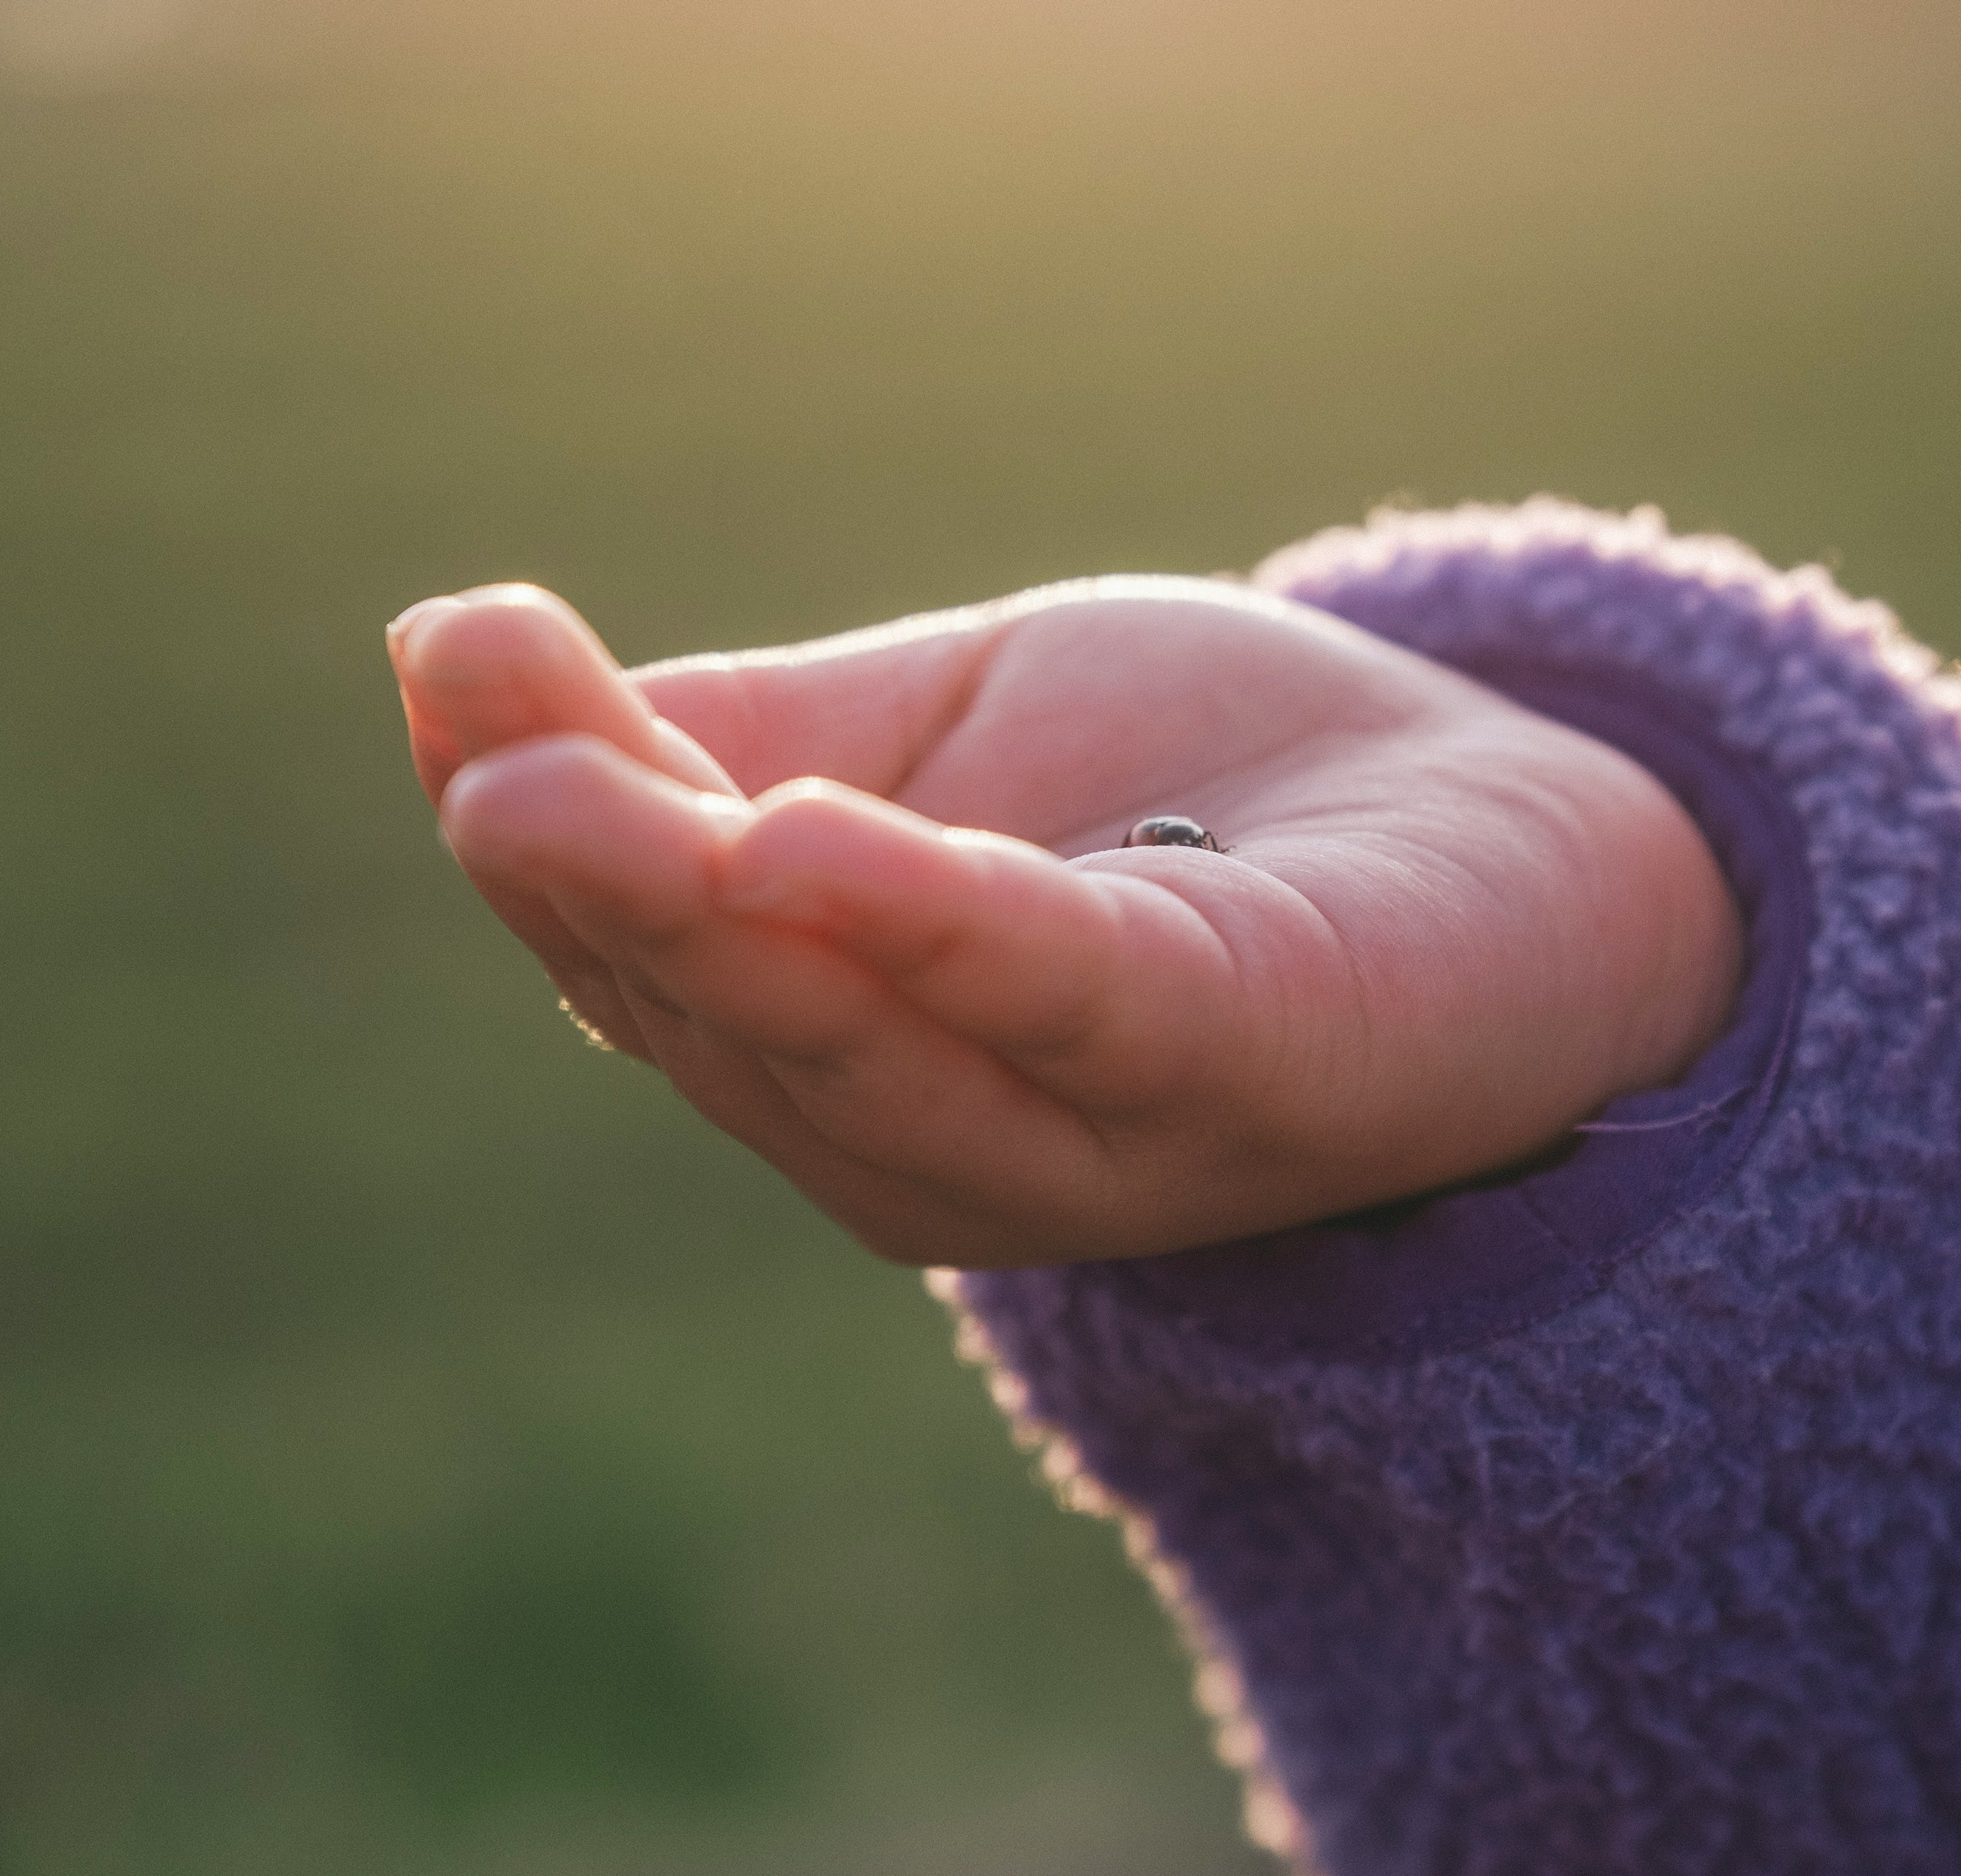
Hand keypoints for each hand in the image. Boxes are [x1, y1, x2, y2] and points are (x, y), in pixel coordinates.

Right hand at [389, 577, 1739, 1268]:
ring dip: (695, 909)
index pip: (641, 946)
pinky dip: (933, 931)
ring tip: (560, 790)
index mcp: (841, 1048)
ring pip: (851, 1038)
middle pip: (715, 1004)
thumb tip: (477, 675)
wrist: (1513, 850)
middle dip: (582, 862)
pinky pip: (1066, 1003)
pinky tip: (807, 848)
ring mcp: (1082, 1136)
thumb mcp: (950, 730)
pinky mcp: (1239, 1068)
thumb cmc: (1210, 794)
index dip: (530, 811)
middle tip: (470, 715)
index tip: (447, 654)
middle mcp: (928, 1135)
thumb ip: (750, 731)